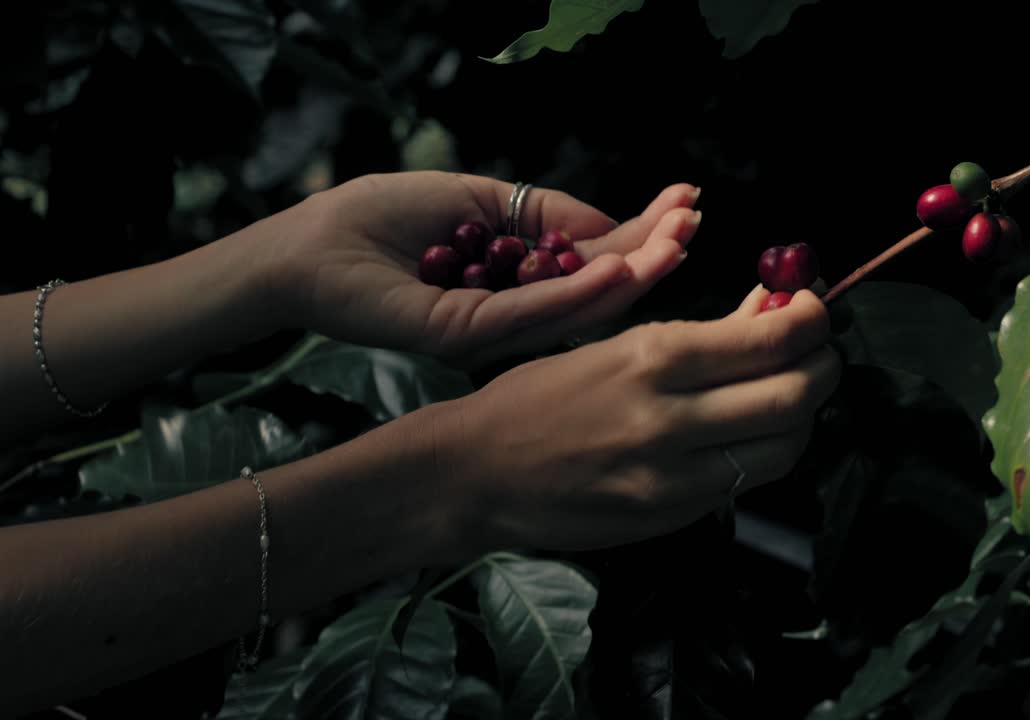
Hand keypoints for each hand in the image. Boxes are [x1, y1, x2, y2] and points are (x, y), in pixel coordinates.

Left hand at [261, 171, 700, 366]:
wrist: (306, 248)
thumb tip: (608, 226)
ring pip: (579, 309)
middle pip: (598, 290)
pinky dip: (582, 291)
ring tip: (678, 243)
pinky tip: (622, 269)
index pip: (593, 260)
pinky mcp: (466, 338)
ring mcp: (493, 332)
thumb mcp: (479, 199)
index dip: (641, 234)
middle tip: (696, 222)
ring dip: (633, 274)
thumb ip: (543, 214)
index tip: (686, 201)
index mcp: (519, 281)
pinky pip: (533, 314)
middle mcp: (514, 314)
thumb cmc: (381, 217)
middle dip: (651, 253)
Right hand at [418, 286, 841, 552]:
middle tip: (819, 350)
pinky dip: (766, 450)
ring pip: (786, 446)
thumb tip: (772, 305)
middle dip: (825, 365)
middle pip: (796, 394)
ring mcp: (674, 478)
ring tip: (789, 390)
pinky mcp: (671, 518)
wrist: (477, 472)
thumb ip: (699, 331)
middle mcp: (670, 419)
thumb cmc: (538, 395)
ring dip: (804, 414)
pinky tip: (751, 430)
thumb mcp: (613, 342)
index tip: (815, 307)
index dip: (813, 319)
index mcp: (651, 358)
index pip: (772, 339)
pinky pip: (746, 481)